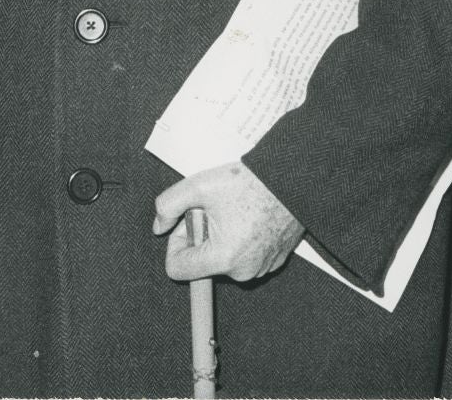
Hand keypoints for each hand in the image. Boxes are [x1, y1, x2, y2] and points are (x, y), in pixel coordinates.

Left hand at [154, 162, 304, 282]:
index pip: (176, 269)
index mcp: (222, 258)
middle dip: (203, 234)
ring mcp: (261, 268)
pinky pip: (246, 255)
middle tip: (216, 208)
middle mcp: (243, 271)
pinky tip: (249, 215)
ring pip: (224, 258)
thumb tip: (159, 225)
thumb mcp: (199, 186)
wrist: (293, 180)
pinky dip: (241, 238)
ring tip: (235, 210)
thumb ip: (168, 205)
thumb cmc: (252, 183)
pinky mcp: (275, 261)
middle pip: (203, 261)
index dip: (176, 242)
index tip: (189, 221)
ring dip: (222, 236)